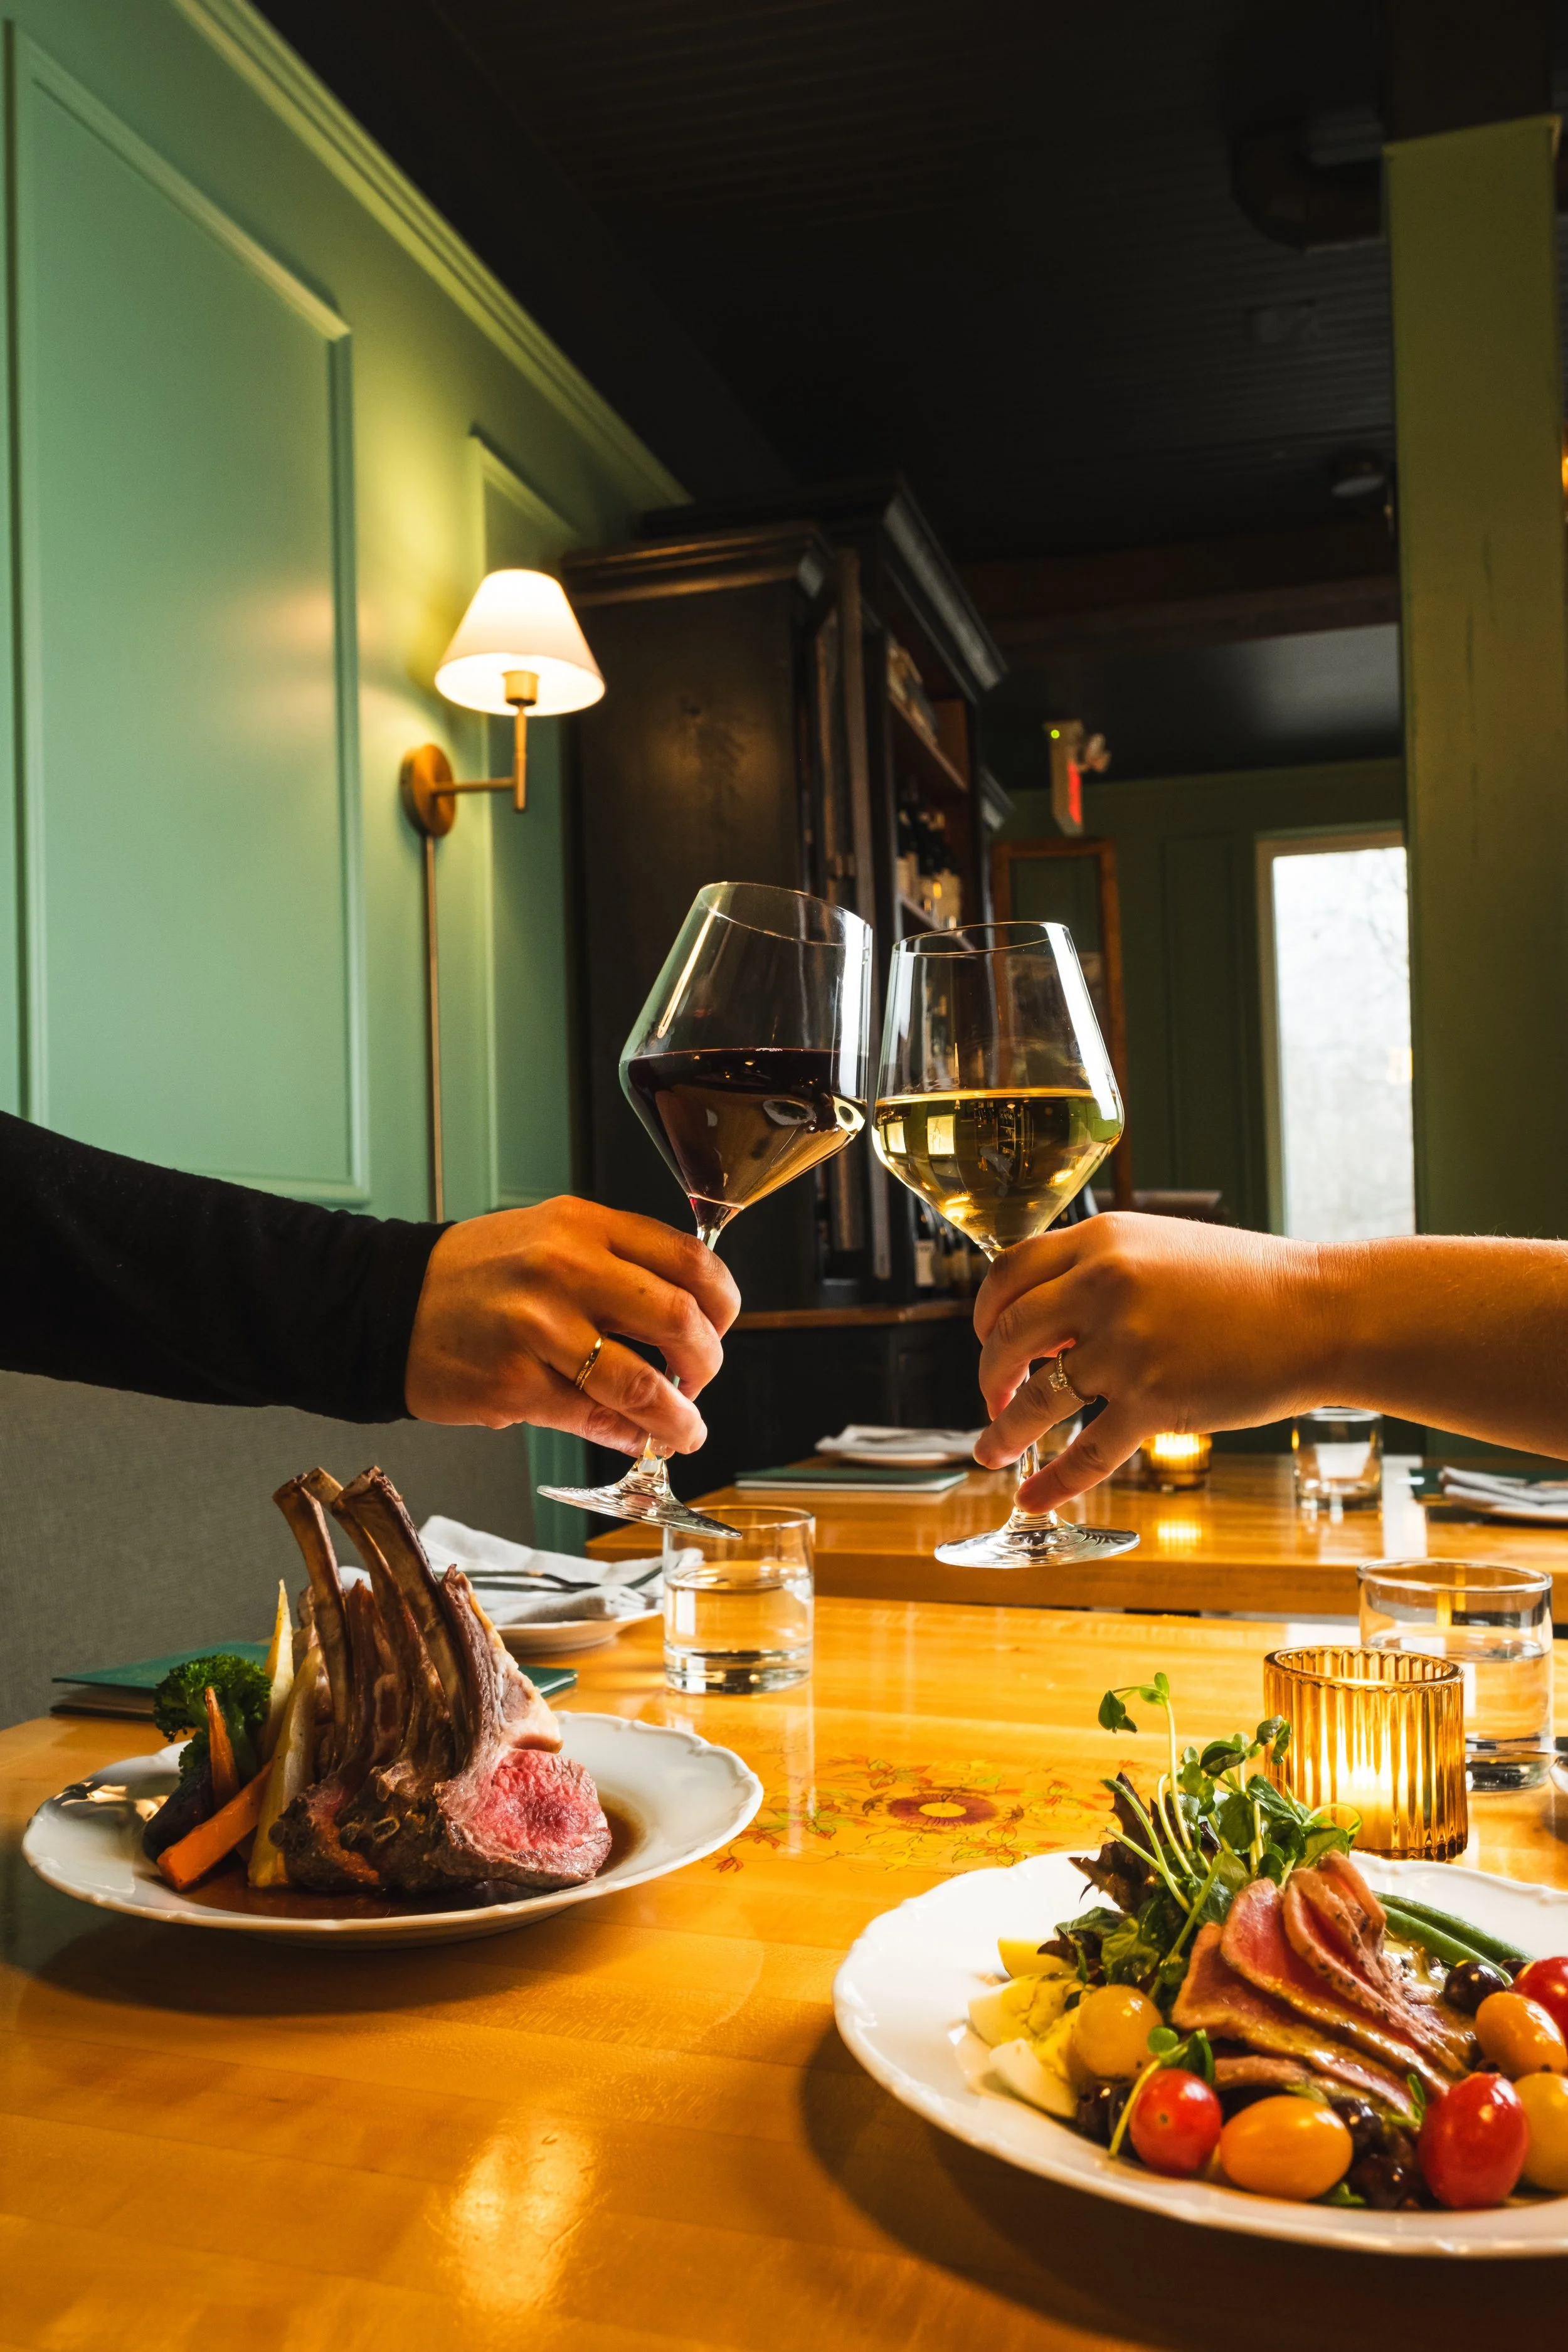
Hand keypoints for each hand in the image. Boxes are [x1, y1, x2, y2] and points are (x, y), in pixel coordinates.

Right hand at [404, 1196, 739, 1451]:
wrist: (384, 1303)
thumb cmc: (475, 1275)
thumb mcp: (551, 1238)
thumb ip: (620, 1268)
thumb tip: (688, 1324)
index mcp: (583, 1225)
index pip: (690, 1259)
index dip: (723, 1302)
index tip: (721, 1325)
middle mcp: (566, 1268)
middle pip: (679, 1318)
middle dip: (708, 1362)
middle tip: (701, 1379)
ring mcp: (539, 1327)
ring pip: (642, 1381)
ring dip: (676, 1418)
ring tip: (681, 1429)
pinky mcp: (515, 1383)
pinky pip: (593, 1417)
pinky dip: (625, 1434)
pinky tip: (630, 1435)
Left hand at [970, 1212, 1330, 1508]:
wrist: (1323, 1312)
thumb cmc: (1249, 1283)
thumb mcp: (1162, 1249)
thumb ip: (1099, 1274)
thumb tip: (1043, 1324)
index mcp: (1103, 1241)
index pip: (1009, 1272)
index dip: (986, 1312)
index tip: (987, 1338)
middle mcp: (1104, 1286)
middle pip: (1009, 1335)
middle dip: (989, 1373)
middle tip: (992, 1395)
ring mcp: (1127, 1346)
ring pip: (1038, 1398)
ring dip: (1005, 1431)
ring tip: (991, 1451)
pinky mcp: (1155, 1401)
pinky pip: (1088, 1451)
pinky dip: (1055, 1481)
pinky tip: (1035, 1497)